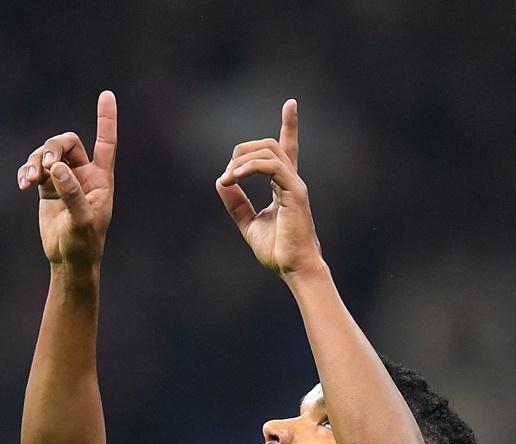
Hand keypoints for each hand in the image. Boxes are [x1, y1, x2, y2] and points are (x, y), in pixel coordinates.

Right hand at [18, 90, 116, 266]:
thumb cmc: (84, 243)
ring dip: (35, 161)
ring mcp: (63, 179)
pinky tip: (23, 184)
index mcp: (101, 178)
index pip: (106, 142)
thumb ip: (71, 193)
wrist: (69, 260)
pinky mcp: (46, 188)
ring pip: (47, 154)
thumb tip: (57, 168)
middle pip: (66, 143)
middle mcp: (83, 174)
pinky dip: (26, 172)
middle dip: (52, 148)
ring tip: (29, 180)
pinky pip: (33, 168)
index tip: (107, 94)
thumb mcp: (82, 220)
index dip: (106, 119)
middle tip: (44, 166)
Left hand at [215, 99, 322, 277]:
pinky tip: (234, 178)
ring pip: (269, 150)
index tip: (291, 104)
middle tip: (228, 175)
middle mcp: (291, 181)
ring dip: (243, 159)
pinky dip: (249, 168)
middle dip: (244, 150)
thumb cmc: (277, 251)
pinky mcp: (294, 192)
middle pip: (270, 146)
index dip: (289, 126)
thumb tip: (221, 182)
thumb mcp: (249, 223)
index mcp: (284, 187)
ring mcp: (294, 185)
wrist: (294, 268)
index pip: (287, 150)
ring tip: (229, 178)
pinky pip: (270, 166)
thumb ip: (236, 203)